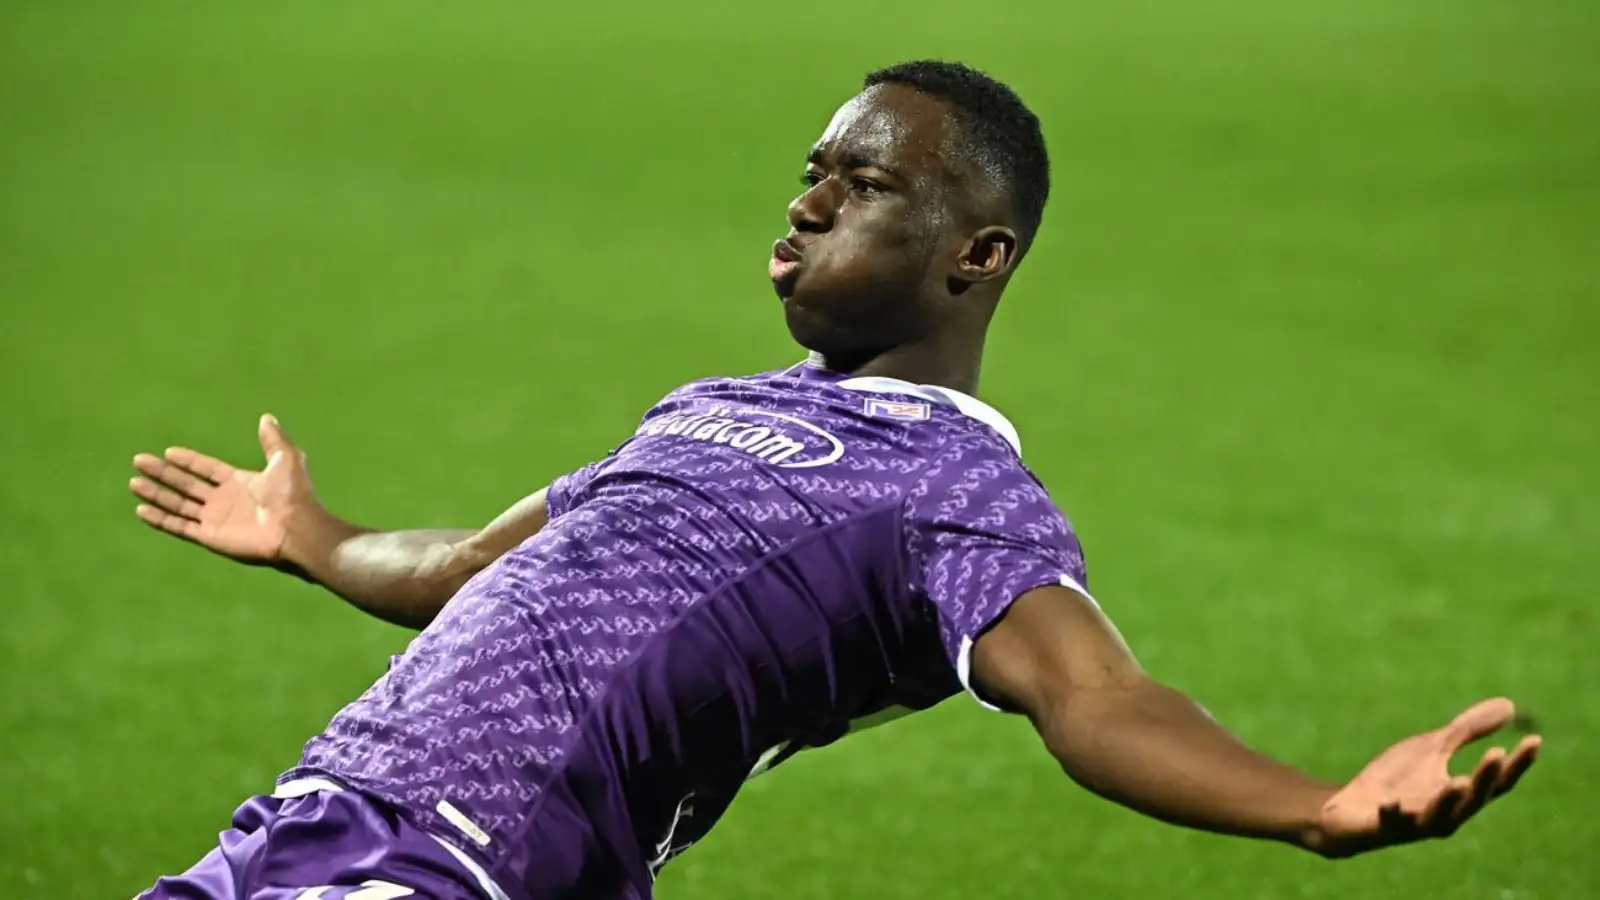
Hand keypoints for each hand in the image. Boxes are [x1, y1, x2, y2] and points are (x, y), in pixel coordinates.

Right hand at [130, 414, 321, 566]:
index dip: (189, 461)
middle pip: (186, 484)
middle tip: (138, 461)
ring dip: (155, 494)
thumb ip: (273, 439)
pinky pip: (179, 527)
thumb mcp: (286, 458)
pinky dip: (160, 519)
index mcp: (241, 483)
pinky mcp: (210, 537)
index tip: (168, 452)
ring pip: (177, 504)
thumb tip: (267, 417)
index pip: (207, 469)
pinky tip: (140, 510)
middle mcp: (225, 501)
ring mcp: (216, 519)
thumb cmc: (293, 495)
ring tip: (134, 482)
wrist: (295, 528)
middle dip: (163, 473)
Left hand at [1311, 697, 1540, 857]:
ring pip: (1439, 818)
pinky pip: (1390, 822)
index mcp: (1460, 795)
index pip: (1497, 782)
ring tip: (1460, 781)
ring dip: (1449, 800)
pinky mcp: (1383, 827)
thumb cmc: (1397, 780)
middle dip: (1485, 778)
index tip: (1534, 739)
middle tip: (1496, 753)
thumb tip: (1510, 705)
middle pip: (1473, 799)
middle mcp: (1445, 814)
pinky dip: (1392, 814)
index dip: (1517, 763)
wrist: (1350, 810)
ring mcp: (1415, 824)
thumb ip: (1467, 730)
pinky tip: (1390, 802)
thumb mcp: (1433, 748)